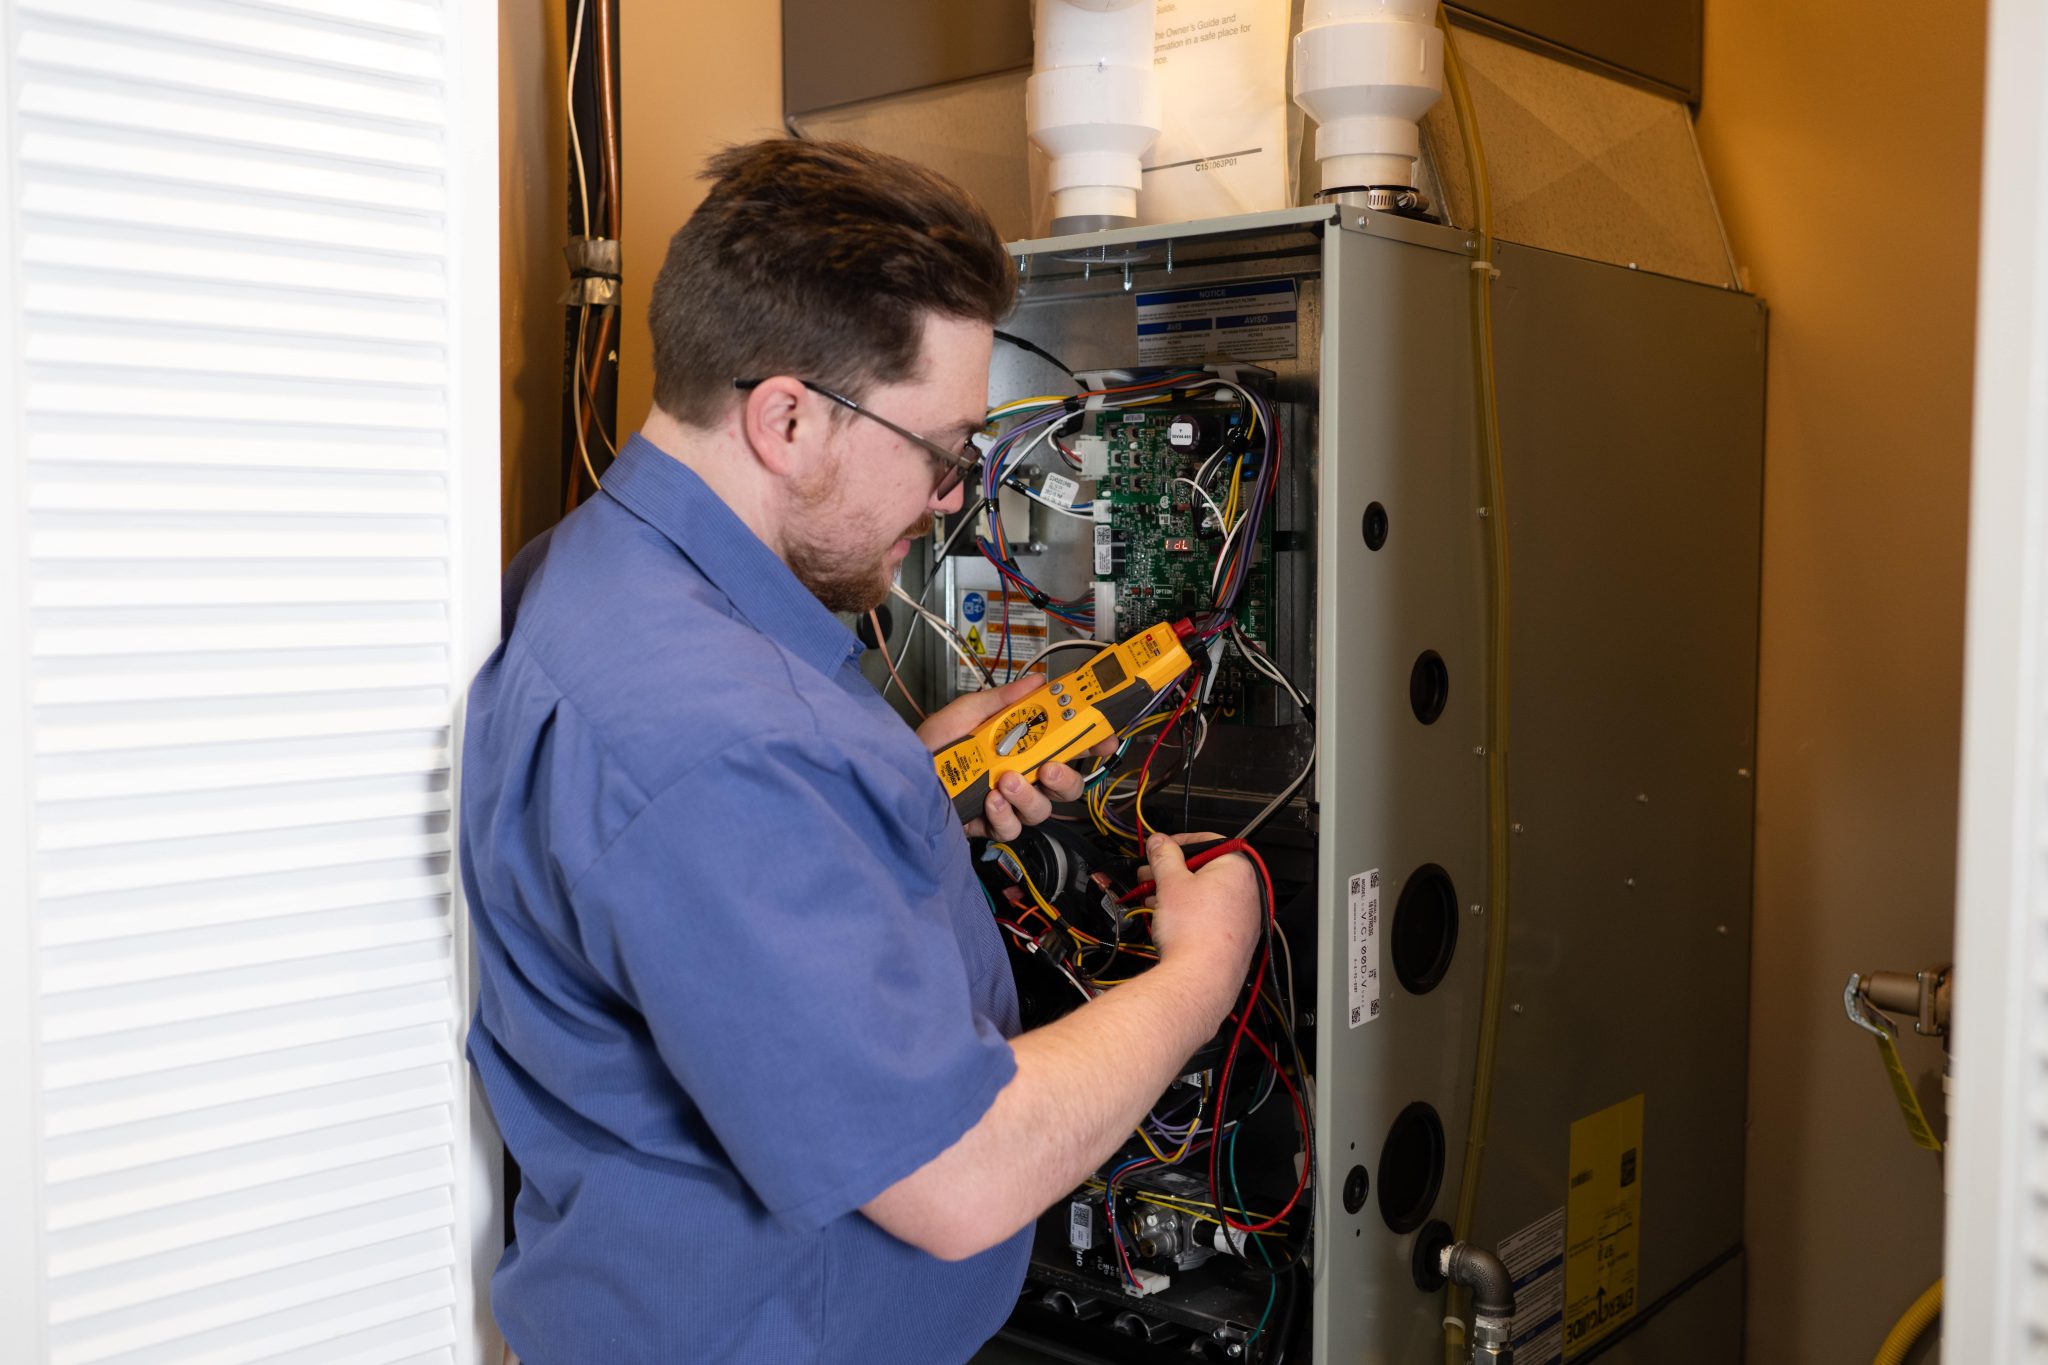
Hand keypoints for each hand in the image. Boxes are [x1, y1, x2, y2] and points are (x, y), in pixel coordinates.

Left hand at [918, 676, 1112, 839]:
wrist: (899, 777)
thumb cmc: (930, 746)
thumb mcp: (966, 712)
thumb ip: (1003, 699)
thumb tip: (1038, 682)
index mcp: (1021, 746)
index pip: (1067, 746)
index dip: (1092, 743)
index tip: (1103, 739)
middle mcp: (1020, 776)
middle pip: (1066, 785)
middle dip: (1065, 776)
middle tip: (1048, 766)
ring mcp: (1006, 804)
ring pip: (1042, 810)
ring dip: (1028, 796)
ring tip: (1006, 781)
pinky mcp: (989, 826)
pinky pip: (1011, 829)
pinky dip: (1003, 815)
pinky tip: (990, 800)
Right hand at [1139, 833, 1261, 980]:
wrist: (1201, 978)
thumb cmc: (1194, 932)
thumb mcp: (1170, 882)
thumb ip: (1164, 856)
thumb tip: (1160, 842)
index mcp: (1238, 868)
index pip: (1207, 841)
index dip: (1178, 843)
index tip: (1160, 848)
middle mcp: (1249, 890)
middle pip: (1205, 868)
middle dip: (1173, 871)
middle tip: (1151, 875)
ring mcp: (1245, 916)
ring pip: (1206, 893)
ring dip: (1177, 892)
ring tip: (1153, 898)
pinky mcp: (1236, 937)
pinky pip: (1211, 914)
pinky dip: (1190, 911)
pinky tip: (1169, 918)